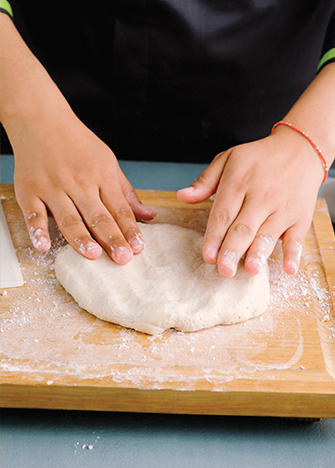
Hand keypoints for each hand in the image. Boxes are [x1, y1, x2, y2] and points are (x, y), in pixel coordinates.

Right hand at [13, 110, 155, 262]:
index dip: (130, 230)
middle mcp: (79, 183)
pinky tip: (44, 247)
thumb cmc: (77, 143)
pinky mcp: (29, 190)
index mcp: (101, 176)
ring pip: (69, 217)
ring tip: (93, 255)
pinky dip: (37, 231)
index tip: (138, 248)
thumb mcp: (108, 162)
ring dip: (81, 238)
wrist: (41, 119)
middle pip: (98, 216)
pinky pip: (33, 214)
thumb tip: (149, 215)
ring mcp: (53, 187)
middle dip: (112, 238)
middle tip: (122, 258)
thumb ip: (126, 192)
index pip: (119, 209)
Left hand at [178, 127, 323, 276]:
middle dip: (233, 250)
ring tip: (251, 269)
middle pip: (244, 227)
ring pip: (268, 233)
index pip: (223, 213)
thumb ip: (205, 181)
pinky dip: (294, 254)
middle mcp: (261, 196)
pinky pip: (297, 237)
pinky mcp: (301, 216)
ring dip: (259, 252)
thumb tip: (182, 196)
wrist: (300, 149)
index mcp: (239, 182)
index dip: (215, 236)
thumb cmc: (259, 158)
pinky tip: (288, 268)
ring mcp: (283, 207)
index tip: (207, 255)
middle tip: (224, 270)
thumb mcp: (228, 159)